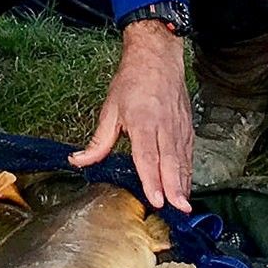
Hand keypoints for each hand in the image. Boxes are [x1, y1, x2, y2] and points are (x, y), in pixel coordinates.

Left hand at [70, 19, 192, 212]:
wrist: (157, 57)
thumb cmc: (132, 81)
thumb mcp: (110, 109)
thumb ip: (98, 141)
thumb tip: (79, 161)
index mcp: (143, 121)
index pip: (147, 156)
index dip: (152, 179)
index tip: (157, 199)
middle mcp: (164, 126)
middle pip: (170, 162)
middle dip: (174, 188)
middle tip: (178, 210)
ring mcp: (179, 127)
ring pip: (182, 161)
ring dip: (184, 184)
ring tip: (184, 207)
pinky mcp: (187, 128)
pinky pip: (188, 155)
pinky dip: (188, 173)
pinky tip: (185, 188)